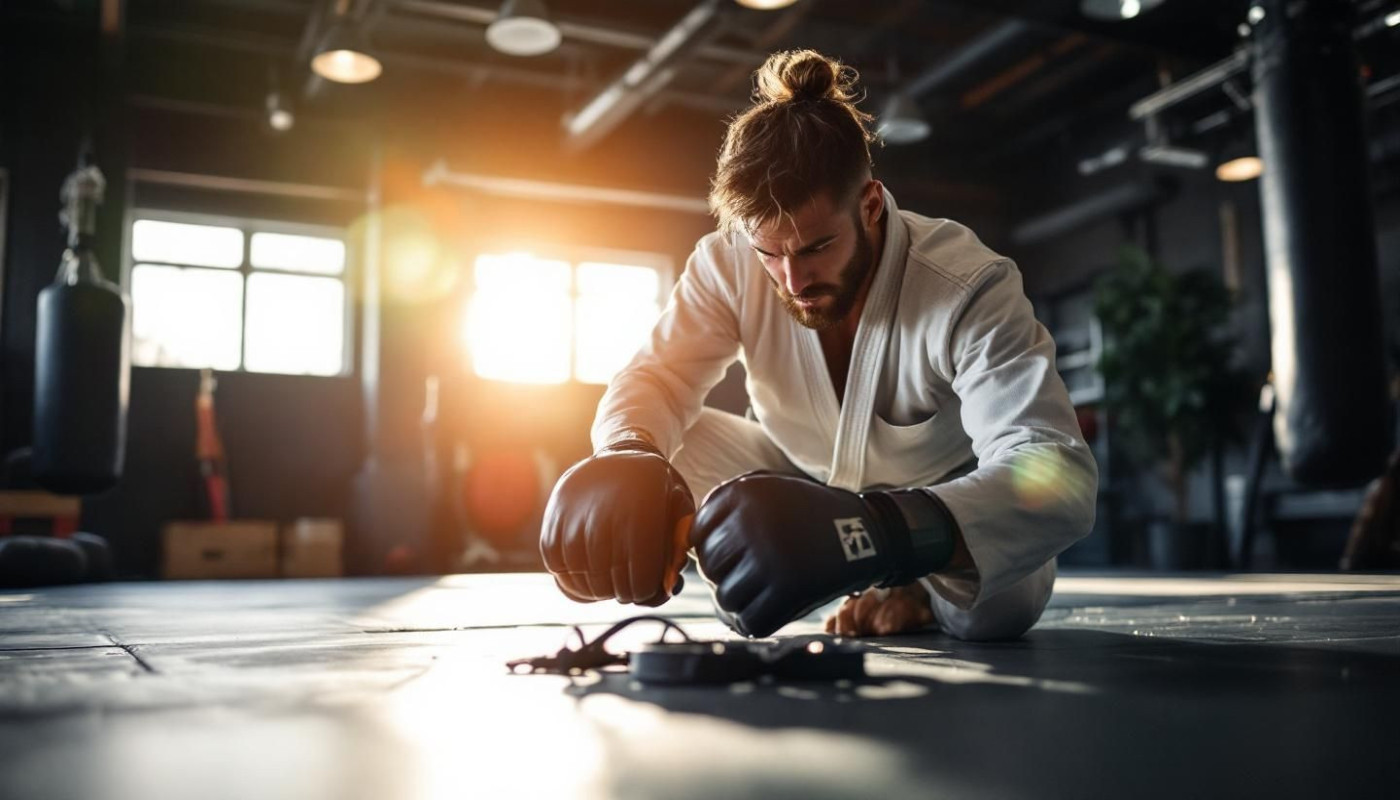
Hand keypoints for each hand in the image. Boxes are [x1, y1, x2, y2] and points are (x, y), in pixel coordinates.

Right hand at [540, 440, 693, 605]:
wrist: (622, 454)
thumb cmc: (657, 492)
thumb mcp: (679, 512)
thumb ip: (677, 551)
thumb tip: (666, 588)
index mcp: (643, 512)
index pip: (640, 574)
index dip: (643, 591)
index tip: (645, 589)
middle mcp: (606, 512)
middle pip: (607, 577)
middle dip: (619, 592)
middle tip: (626, 591)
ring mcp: (576, 513)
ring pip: (579, 571)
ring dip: (593, 588)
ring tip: (606, 587)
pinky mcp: (555, 515)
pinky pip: (554, 559)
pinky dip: (567, 575)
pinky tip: (584, 576)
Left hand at [689, 471, 955, 636]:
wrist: (867, 533)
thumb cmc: (808, 515)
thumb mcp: (768, 492)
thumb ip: (725, 511)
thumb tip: (684, 552)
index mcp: (743, 492)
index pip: (698, 534)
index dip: (714, 550)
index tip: (736, 553)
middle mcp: (752, 522)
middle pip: (710, 568)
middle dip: (727, 576)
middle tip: (754, 574)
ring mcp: (770, 557)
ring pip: (726, 598)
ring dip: (741, 602)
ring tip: (763, 591)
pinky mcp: (788, 590)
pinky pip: (750, 622)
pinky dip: (756, 623)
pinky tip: (770, 609)